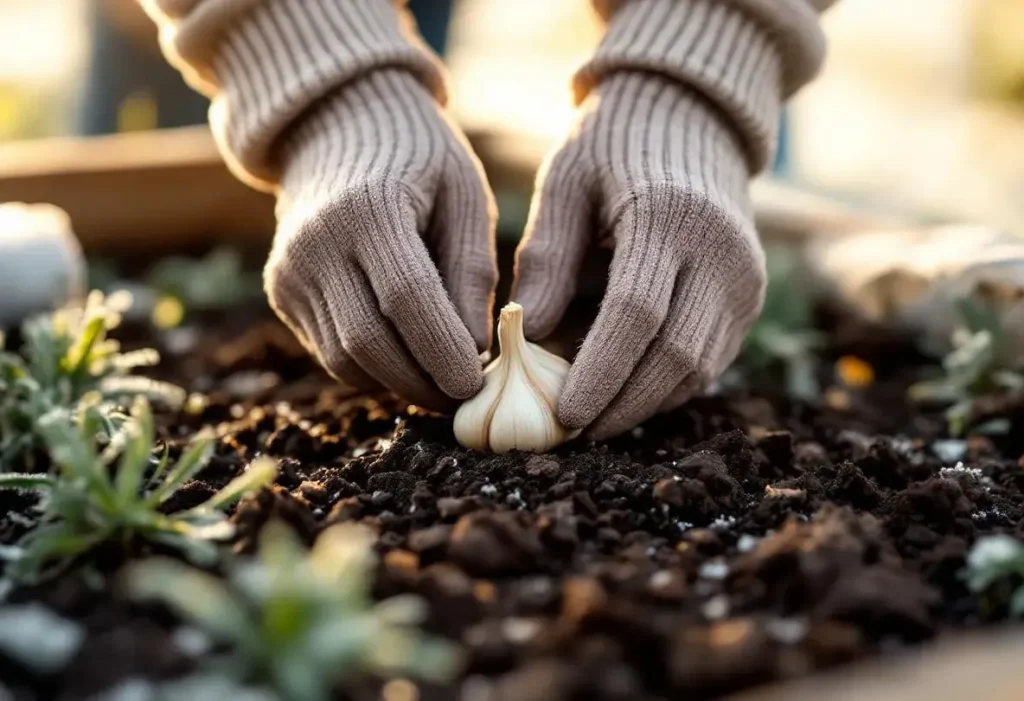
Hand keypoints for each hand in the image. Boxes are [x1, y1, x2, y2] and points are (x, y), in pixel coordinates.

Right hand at [266, 70, 496, 410]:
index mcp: (368, 208)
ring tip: (440, 384)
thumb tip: (475, 351)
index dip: (442, 351)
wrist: (335, 124)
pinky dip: (370, 369)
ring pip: (343, 359)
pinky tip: (406, 361)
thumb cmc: (418, 156)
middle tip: (463, 398)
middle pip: (367, 341)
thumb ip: (471, 271)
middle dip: (419, 383)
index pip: (406, 299)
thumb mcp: (464, 195)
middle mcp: (316, 244)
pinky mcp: (282, 291)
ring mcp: (290, 271)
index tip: (475, 386)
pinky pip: (328, 351)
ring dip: (396, 384)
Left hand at [513, 72, 766, 438]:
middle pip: (676, 355)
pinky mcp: (749, 298)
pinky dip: (666, 388)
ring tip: (591, 422)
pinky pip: (709, 361)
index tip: (564, 415)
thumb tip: (525, 334)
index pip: (636, 314)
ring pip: (698, 369)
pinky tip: (624, 396)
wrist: (689, 117)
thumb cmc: (612, 147)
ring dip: (644, 405)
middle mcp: (722, 253)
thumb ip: (547, 257)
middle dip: (622, 405)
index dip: (599, 373)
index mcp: (670, 215)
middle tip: (571, 433)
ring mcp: (744, 279)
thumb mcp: (564, 183)